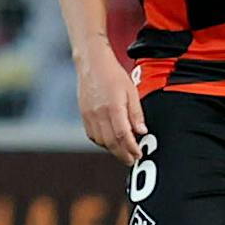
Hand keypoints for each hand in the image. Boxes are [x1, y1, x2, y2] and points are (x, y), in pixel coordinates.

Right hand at [76, 42, 146, 166]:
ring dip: (112, 149)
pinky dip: (101, 142)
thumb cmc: (114, 76)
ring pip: (100, 141)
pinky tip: (110, 141)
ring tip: (123, 151)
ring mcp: (88, 115)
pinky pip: (91, 135)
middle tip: (132, 160)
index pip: (123, 135)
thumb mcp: (131, 92)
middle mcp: (99, 113)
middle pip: (110, 142)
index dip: (132, 148)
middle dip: (122, 154)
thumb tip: (142, 132)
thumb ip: (136, 113)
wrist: (92, 64)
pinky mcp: (83, 114)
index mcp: (113, 107)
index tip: (139, 154)